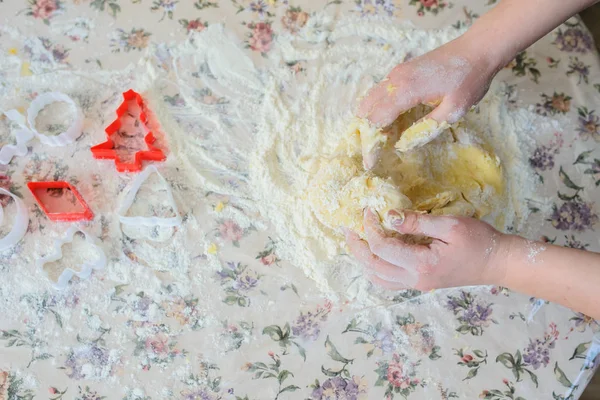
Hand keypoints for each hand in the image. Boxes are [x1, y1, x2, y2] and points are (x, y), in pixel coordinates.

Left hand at [345, 209, 506, 290]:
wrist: (498, 263)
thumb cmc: (479, 241)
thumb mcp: (450, 225)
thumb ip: (417, 221)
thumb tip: (389, 216)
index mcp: (421, 264)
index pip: (382, 248)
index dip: (370, 228)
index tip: (368, 210)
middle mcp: (414, 279)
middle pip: (373, 266)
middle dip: (356, 247)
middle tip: (346, 228)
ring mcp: (416, 285)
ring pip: (378, 278)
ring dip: (363, 260)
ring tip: (355, 241)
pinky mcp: (420, 284)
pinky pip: (389, 281)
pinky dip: (375, 269)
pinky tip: (373, 256)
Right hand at [356, 35, 498, 162]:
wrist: (478, 48)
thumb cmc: (469, 79)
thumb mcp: (454, 110)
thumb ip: (426, 128)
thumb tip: (403, 144)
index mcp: (406, 90)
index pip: (377, 120)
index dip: (371, 143)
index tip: (369, 162)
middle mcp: (395, 79)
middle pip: (367, 108)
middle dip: (365, 132)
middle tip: (371, 153)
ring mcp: (397, 72)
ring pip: (370, 98)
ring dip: (369, 119)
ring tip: (377, 139)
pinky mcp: (402, 70)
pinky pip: (380, 91)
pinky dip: (377, 107)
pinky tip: (386, 121)